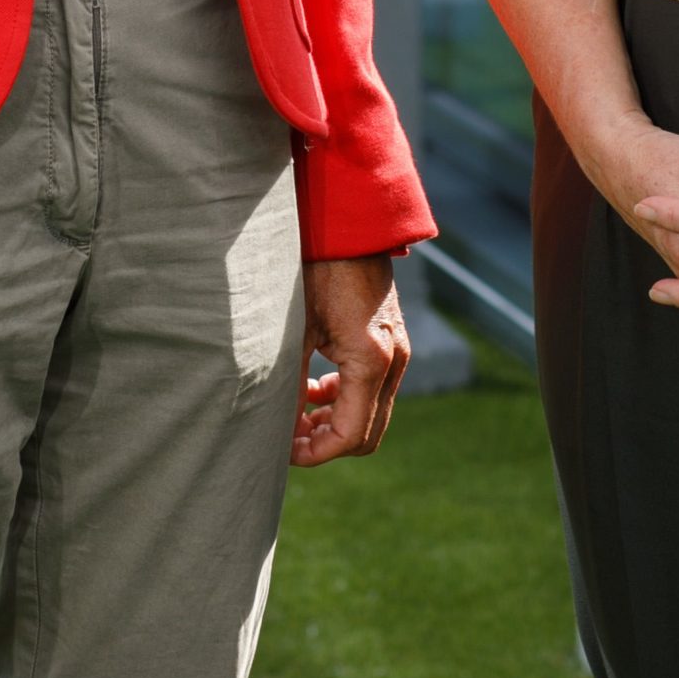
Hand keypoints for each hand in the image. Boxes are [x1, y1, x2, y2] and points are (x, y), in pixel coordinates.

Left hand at [295, 257, 409, 466]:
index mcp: (370, 359)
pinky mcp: (394, 342)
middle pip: (367, 434)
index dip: (315, 452)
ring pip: (372, 414)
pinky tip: (313, 384)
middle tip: (286, 434)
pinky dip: (346, 399)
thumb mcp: (296, 329)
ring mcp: (399, 351)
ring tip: (295, 411)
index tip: (283, 449)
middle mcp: (394, 360)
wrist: (348, 224)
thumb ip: (291, 383)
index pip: (349, 435)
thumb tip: (279, 429)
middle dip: (325, 442)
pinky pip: (375, 390)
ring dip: (335, 421)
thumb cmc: (317, 268)